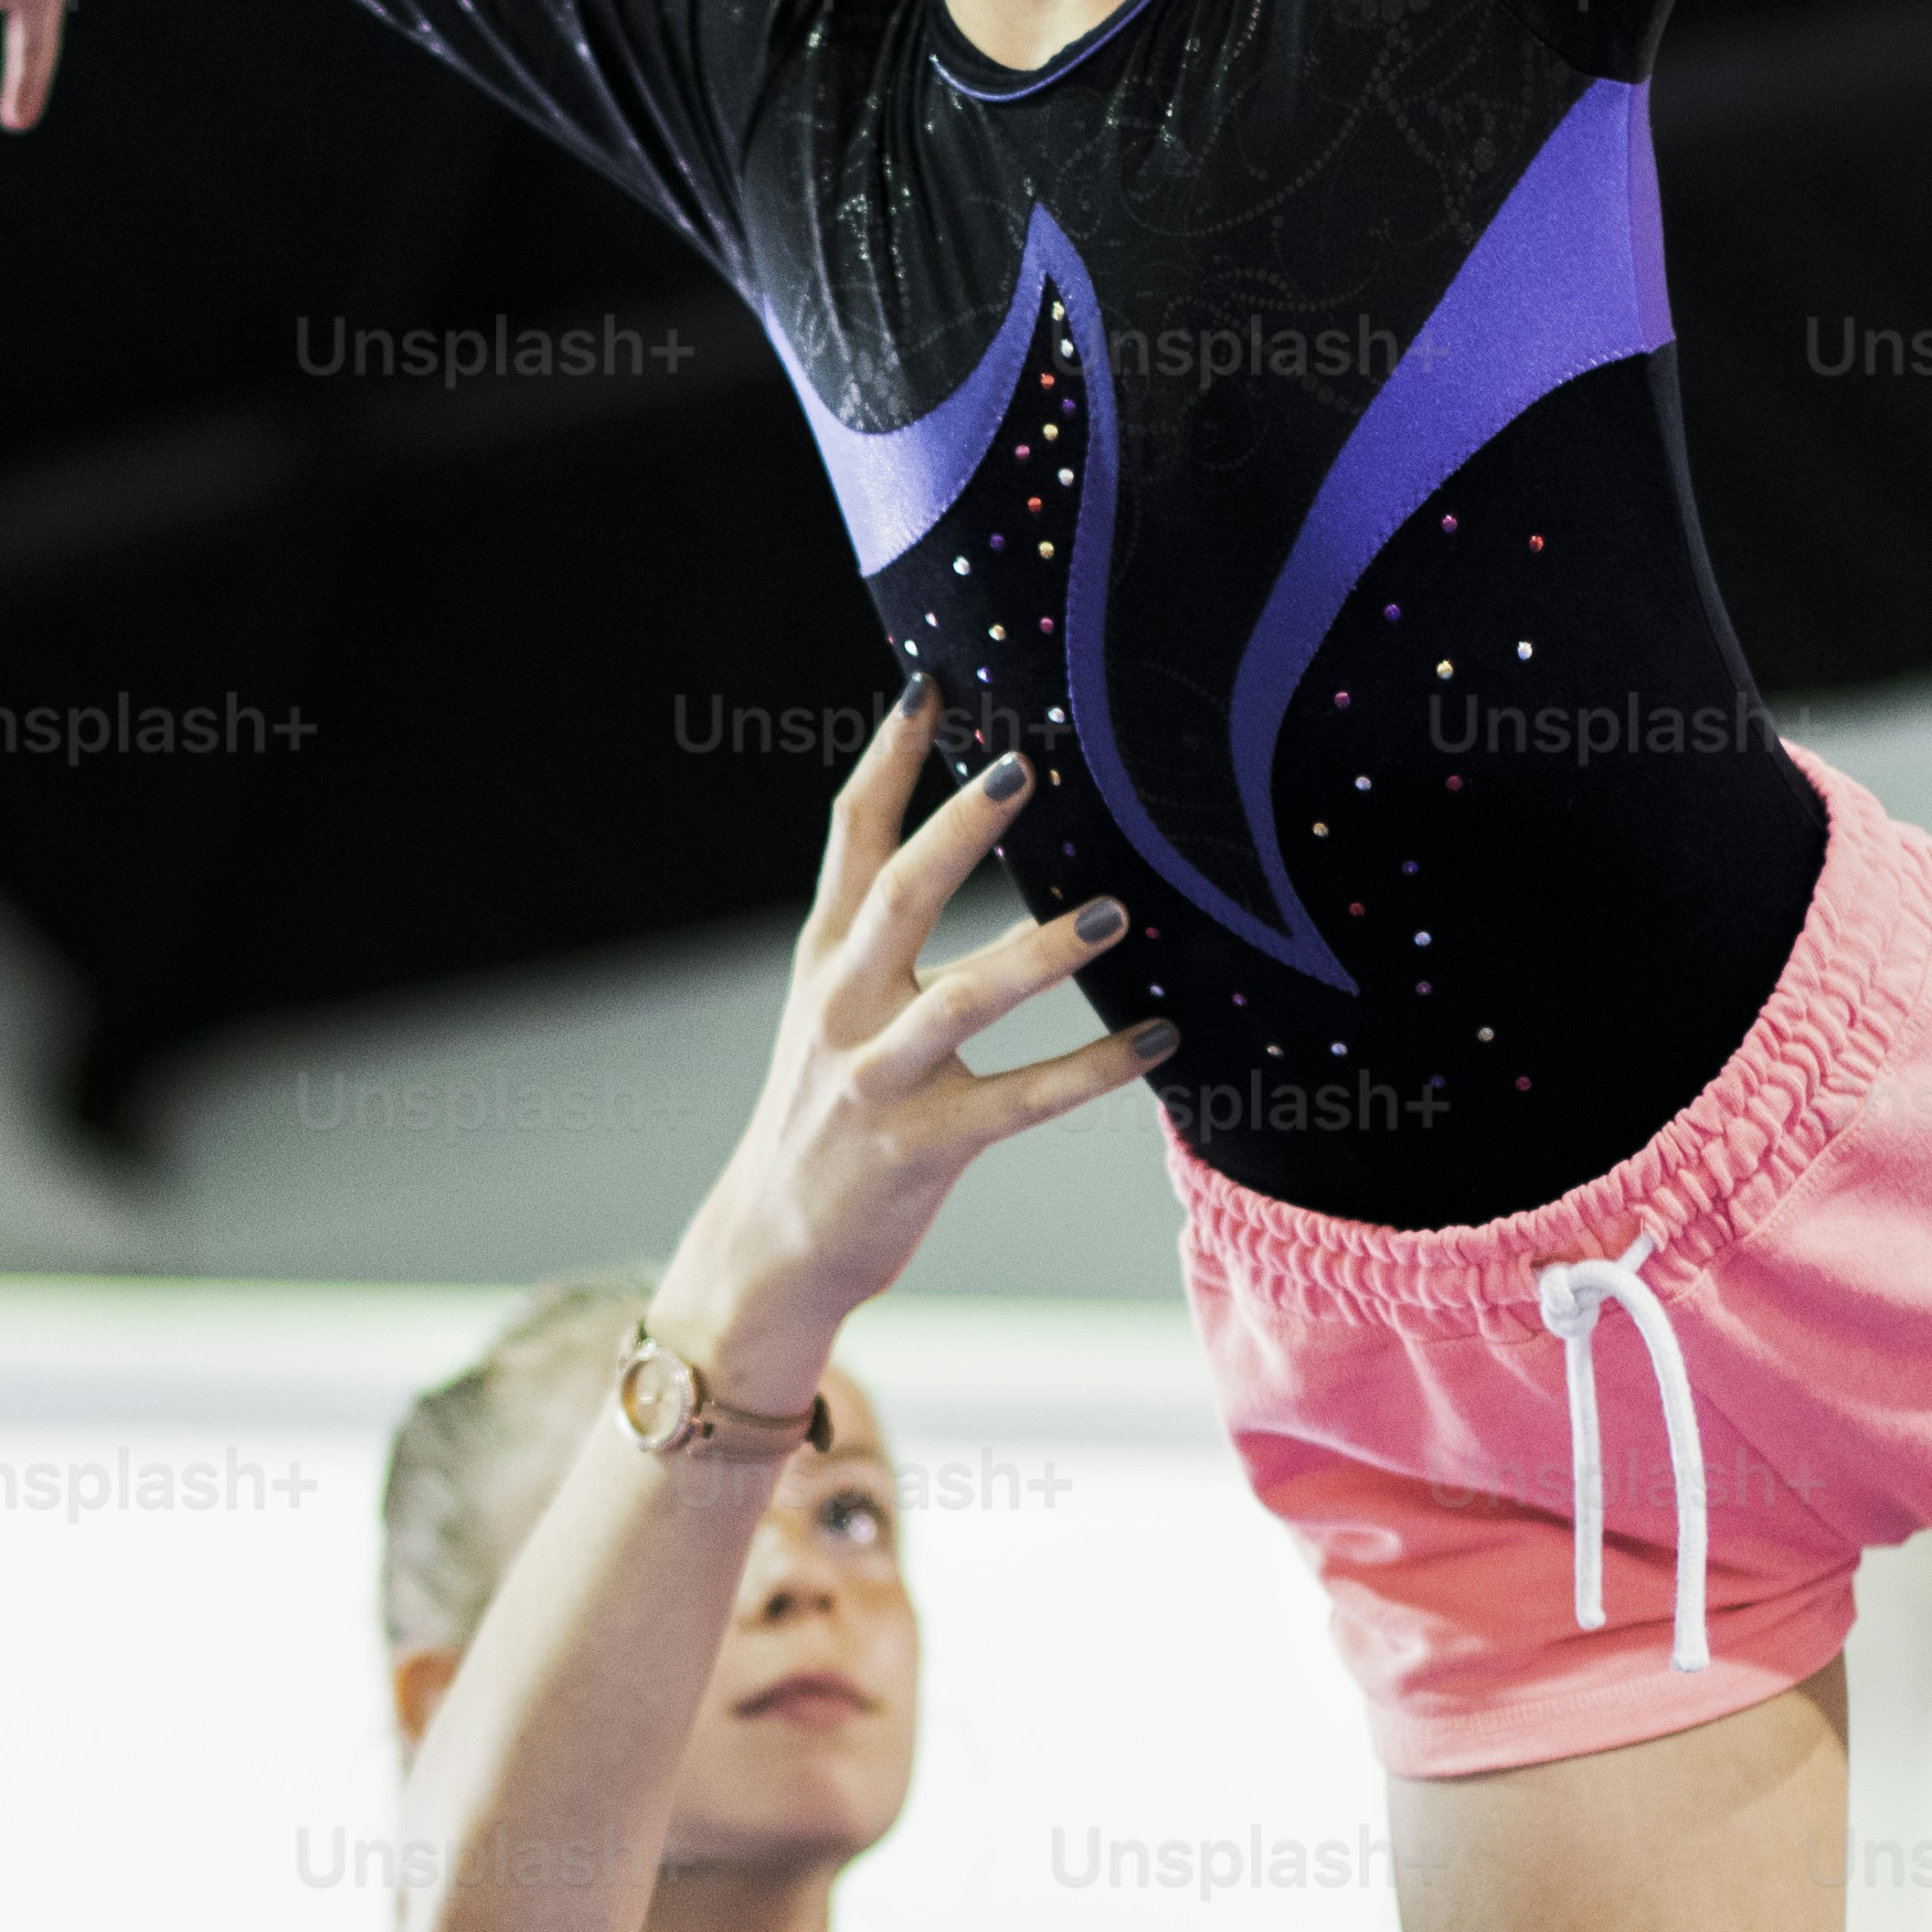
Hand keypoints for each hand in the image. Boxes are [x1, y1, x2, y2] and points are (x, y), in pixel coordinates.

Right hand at [647, 690, 1168, 1405]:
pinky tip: (1157, 1037)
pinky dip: (1094, 1068)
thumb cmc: (829, 1115)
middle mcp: (842, 1006)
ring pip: (963, 999)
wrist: (774, 1244)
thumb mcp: (841, 1014)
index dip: (889, 758)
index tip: (933, 686)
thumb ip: (900, 942)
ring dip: (1040, 953)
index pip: (849, 837)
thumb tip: (1010, 877)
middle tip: (1022, 765)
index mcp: (822, 960)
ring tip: (1112, 914)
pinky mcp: (921, 1146)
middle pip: (899, 895)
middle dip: (959, 828)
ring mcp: (877, 1077)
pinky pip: (1021, 1100)